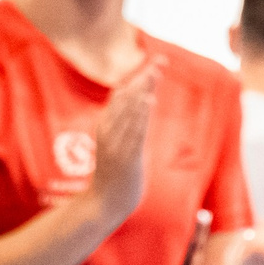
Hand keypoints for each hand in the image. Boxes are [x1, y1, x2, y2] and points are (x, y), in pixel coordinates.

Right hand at [89, 59, 161, 226]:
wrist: (104, 203)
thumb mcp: (120, 144)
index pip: (122, 96)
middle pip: (127, 99)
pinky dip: (140, 115)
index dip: (138, 79)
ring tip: (154, 73)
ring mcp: (116, 145)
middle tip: (159, 61)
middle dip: (143, 79)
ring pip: (130, 112)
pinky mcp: (125, 158)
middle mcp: (109, 132)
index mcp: (106, 126)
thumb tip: (143, 105)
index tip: (154, 63)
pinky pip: (134, 132)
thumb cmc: (115, 174)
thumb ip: (130, 125)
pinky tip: (148, 100)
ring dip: (143, 91)